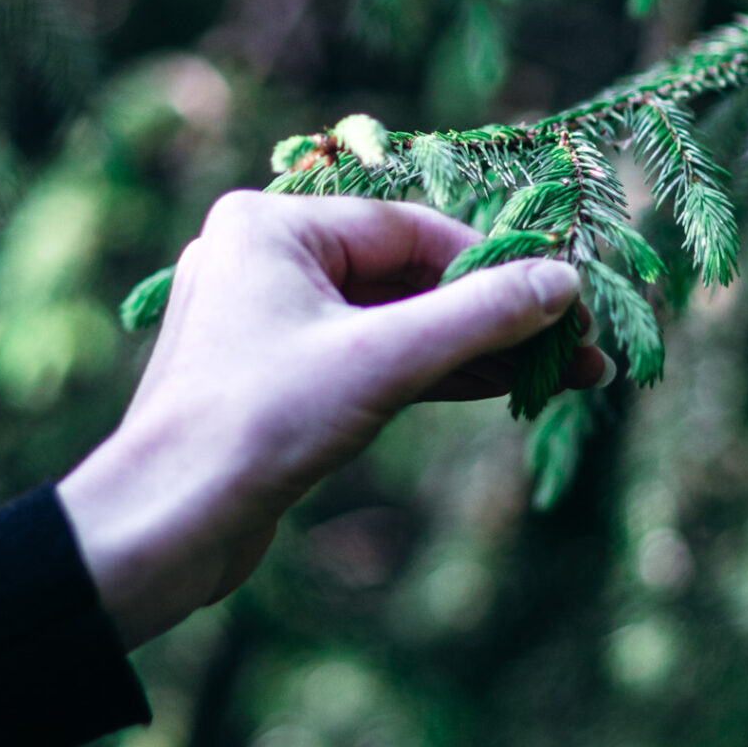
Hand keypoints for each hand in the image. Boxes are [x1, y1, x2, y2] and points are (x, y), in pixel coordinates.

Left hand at [58, 190, 610, 648]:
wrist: (166, 522)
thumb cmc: (258, 422)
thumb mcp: (384, 360)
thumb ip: (480, 317)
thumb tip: (564, 281)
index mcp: (270, 224)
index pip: (410, 229)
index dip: (496, 265)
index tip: (568, 298)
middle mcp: (262, 259)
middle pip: (407, 276)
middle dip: (496, 315)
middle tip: (581, 344)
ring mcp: (267, 323)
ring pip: (393, 324)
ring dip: (475, 351)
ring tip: (567, 374)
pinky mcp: (276, 382)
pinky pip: (369, 362)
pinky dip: (430, 377)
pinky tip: (503, 388)